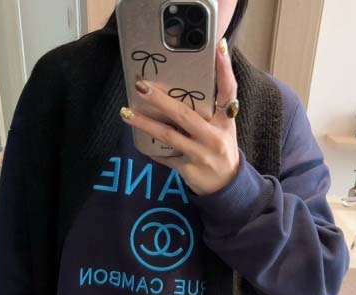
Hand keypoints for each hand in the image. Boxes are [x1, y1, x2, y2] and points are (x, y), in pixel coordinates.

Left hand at [119, 37, 239, 195]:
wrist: (226, 184)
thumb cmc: (219, 148)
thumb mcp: (222, 127)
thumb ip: (209, 110)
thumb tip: (180, 87)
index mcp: (226, 121)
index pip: (228, 91)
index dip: (224, 70)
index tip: (218, 48)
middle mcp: (215, 136)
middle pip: (185, 114)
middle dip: (160, 100)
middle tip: (141, 87)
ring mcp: (202, 154)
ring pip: (169, 136)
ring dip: (145, 124)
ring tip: (127, 113)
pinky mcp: (189, 169)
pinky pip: (165, 156)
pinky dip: (151, 148)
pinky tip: (138, 139)